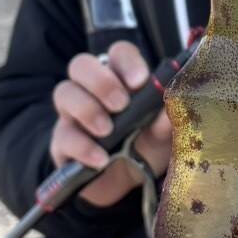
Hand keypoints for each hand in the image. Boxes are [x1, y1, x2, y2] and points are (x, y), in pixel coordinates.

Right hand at [49, 40, 172, 207]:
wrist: (129, 183)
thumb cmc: (148, 145)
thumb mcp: (164, 134)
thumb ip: (166, 119)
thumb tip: (175, 102)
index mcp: (121, 78)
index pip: (119, 53)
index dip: (127, 62)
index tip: (141, 81)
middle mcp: (92, 89)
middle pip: (81, 65)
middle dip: (100, 81)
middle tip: (121, 104)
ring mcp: (72, 113)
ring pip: (64, 93)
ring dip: (87, 109)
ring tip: (107, 131)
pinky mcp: (62, 142)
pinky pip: (63, 136)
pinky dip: (82, 147)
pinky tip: (100, 160)